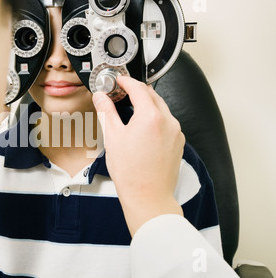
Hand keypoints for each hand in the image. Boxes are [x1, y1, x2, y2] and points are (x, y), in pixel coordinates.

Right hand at [93, 76, 184, 236]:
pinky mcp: (178, 143)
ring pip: (162, 109)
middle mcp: (168, 121)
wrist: (148, 196)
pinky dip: (156, 119)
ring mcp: (176, 132)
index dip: (127, 82)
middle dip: (138, 91)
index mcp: (151, 116)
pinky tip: (144, 128)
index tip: (119, 81)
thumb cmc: (131, 172)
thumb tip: (100, 97)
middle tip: (123, 93)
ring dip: (148, 105)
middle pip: (153, 96)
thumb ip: (106, 112)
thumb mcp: (113, 137)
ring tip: (132, 111)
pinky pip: (167, 123)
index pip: (139, 89)